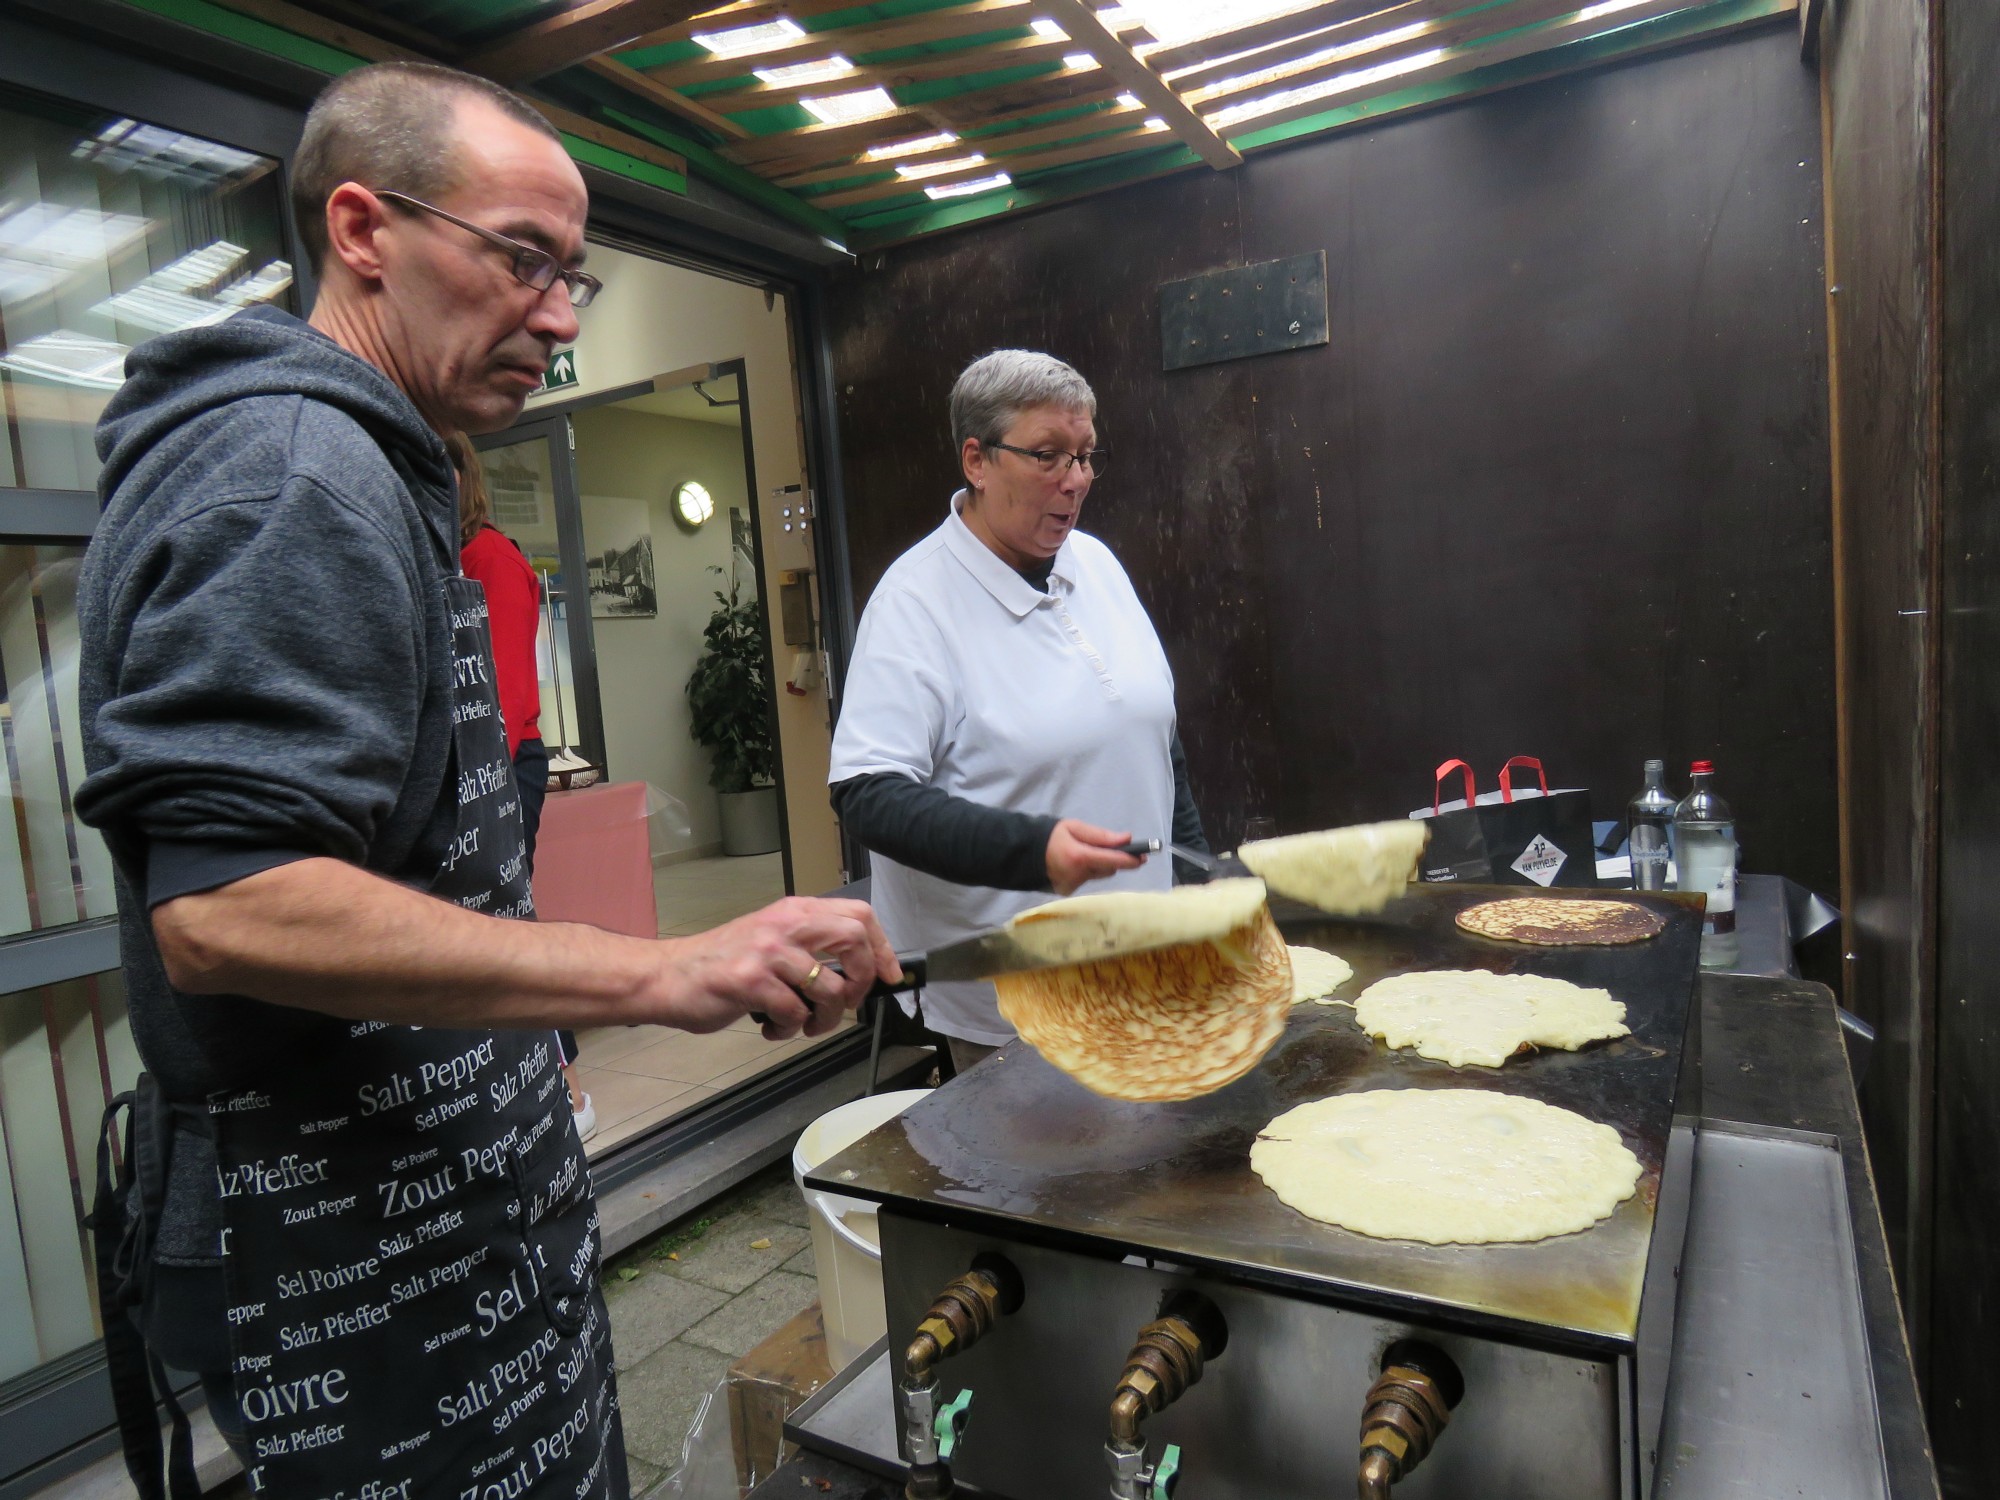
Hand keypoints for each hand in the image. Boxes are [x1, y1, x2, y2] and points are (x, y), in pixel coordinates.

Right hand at [661, 897, 899, 1040]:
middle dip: (861, 981)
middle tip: (845, 1003)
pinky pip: (794, 1013)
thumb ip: (808, 946)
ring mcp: (767, 951)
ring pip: (829, 987)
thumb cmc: (721, 964)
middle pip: (854, 939)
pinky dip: (790, 1029)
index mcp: (794, 911)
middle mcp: (784, 924)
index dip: (883, 948)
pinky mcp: (751, 980)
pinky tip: (772, 1028)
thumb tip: (858, 971)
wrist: (667, 977)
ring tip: (805, 1025)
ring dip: (825, 1018)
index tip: (888, 976)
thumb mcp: (770, 940)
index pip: (859, 915)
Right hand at [1045, 819, 1144, 895]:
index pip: (1112, 860)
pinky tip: (1070, 865)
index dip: (1130, 860)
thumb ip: (1100, 835)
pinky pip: (1084, 881)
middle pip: (1107, 869)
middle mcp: (1077, 875)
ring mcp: (1072, 886)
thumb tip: (1126, 838)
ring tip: (1079, 854)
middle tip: (1107, 849)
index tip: (1143, 857)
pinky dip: (1083, 873)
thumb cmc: (1050, 836)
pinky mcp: (1067, 892)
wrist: (1023, 853)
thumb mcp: (1074, 827)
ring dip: (1095, 866)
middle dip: (1110, 860)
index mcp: (1080, 857)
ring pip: (1096, 876)